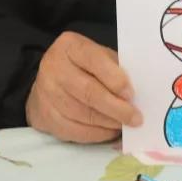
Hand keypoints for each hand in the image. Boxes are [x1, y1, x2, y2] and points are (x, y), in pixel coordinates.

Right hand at [26, 31, 142, 142]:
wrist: (47, 82)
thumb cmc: (81, 66)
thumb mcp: (97, 56)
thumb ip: (114, 68)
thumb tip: (135, 93)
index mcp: (70, 46)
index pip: (94, 60)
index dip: (115, 79)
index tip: (131, 94)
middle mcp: (54, 67)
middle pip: (89, 92)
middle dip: (116, 108)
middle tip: (135, 118)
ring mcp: (47, 93)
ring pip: (83, 115)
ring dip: (109, 123)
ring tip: (125, 125)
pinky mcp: (46, 117)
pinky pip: (75, 131)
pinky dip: (97, 134)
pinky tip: (109, 131)